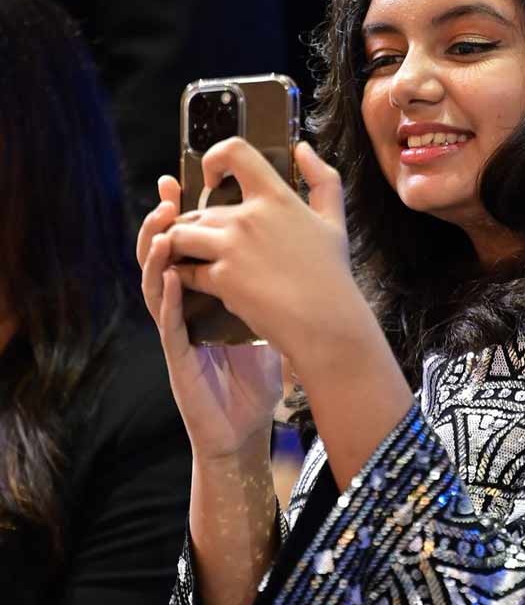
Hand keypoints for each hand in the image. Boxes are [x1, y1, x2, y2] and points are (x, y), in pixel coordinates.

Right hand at [137, 175, 282, 461]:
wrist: (245, 426)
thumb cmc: (254, 375)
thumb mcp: (265, 321)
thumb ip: (267, 285)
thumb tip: (290, 245)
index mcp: (205, 294)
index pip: (187, 246)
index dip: (182, 213)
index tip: (183, 178)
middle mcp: (185, 307)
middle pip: (163, 256)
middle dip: (163, 222)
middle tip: (169, 192)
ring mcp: (178, 332)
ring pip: (155, 284)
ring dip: (156, 253)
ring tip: (164, 225)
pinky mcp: (179, 358)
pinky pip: (168, 324)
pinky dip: (168, 299)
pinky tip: (172, 277)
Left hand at [163, 138, 353, 368]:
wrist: (325, 322)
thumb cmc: (332, 274)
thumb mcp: (334, 220)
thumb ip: (322, 179)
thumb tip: (303, 148)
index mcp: (276, 197)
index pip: (235, 152)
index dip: (214, 157)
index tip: (213, 179)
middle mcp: (248, 217)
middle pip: (199, 208)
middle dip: (196, 225)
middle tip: (204, 243)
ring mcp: (231, 247)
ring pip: (180, 235)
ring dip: (180, 246)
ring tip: (191, 258)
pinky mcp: (221, 279)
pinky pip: (186, 270)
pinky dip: (184, 276)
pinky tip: (196, 282)